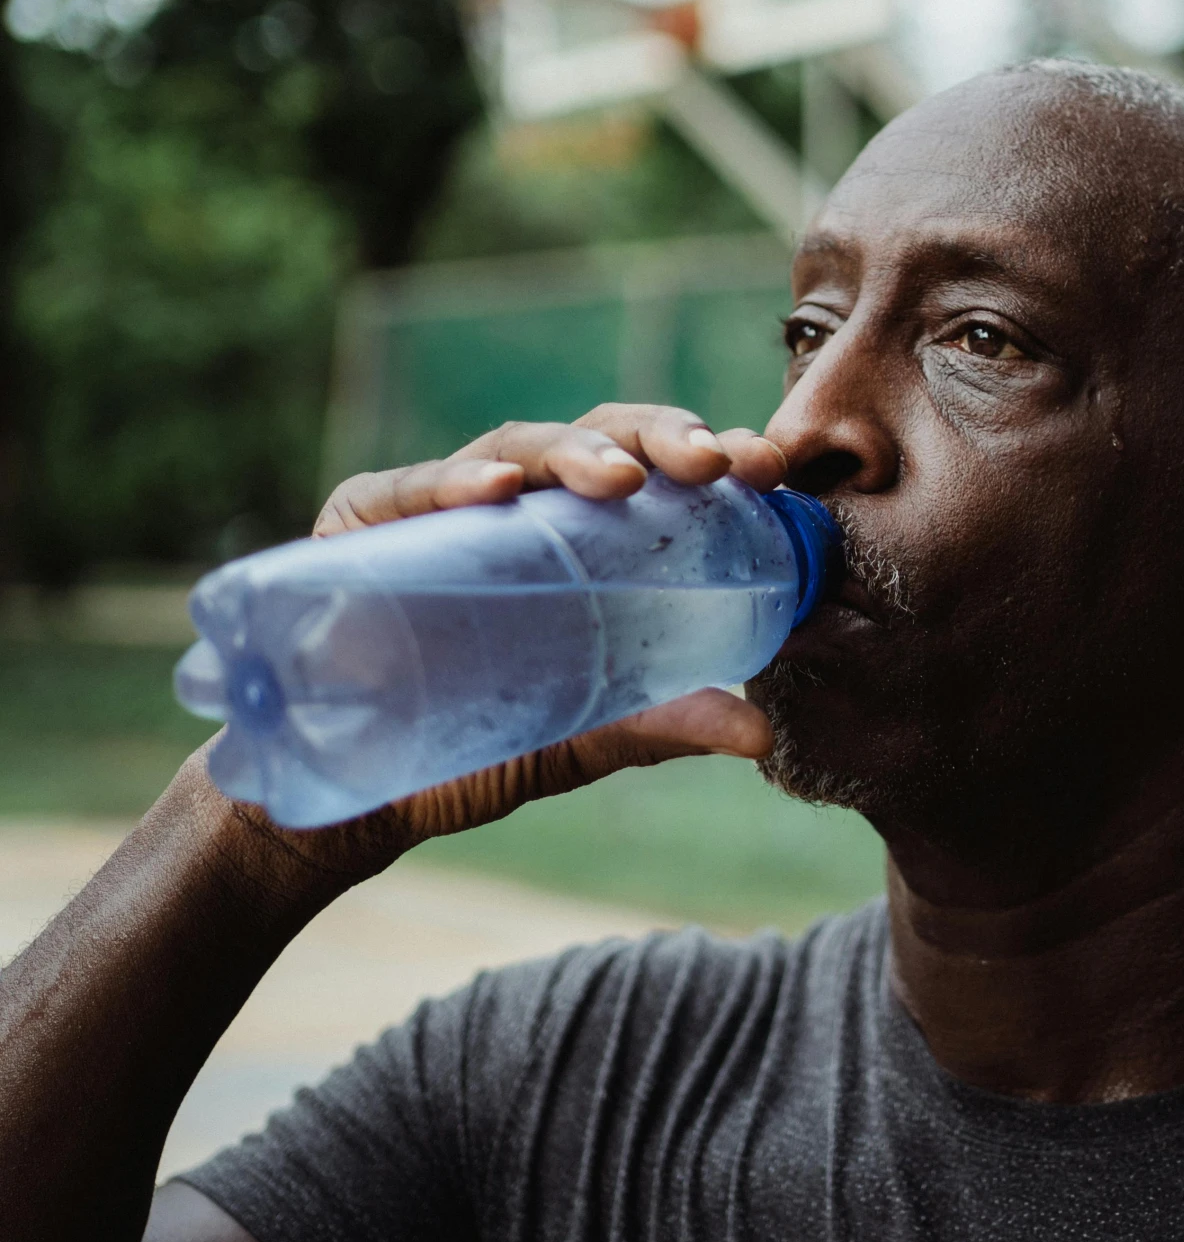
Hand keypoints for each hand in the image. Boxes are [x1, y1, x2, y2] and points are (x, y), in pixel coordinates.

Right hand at [212, 406, 787, 890]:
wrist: (355, 804)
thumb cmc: (473, 751)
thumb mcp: (584, 736)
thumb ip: (662, 723)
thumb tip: (760, 735)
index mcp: (575, 539)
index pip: (652, 474)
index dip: (711, 458)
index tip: (771, 470)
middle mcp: (512, 509)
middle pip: (593, 442)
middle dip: (659, 437)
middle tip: (712, 462)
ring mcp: (435, 509)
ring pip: (511, 451)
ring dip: (572, 454)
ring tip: (621, 478)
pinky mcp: (358, 526)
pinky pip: (406, 492)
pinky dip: (451, 485)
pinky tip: (494, 494)